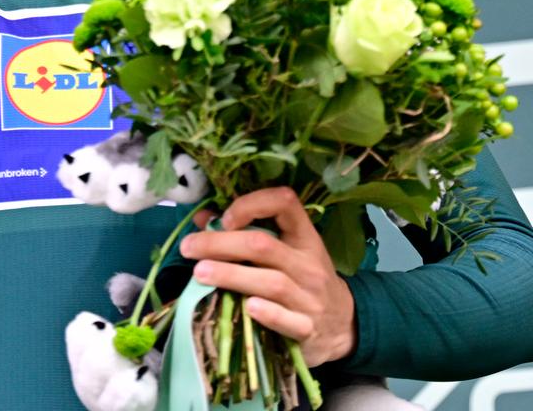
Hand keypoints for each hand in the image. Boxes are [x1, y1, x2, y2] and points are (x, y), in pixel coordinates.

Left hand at [179, 187, 357, 365]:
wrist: (343, 324)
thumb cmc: (303, 280)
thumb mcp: (287, 252)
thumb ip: (246, 233)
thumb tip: (202, 219)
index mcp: (304, 237)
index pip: (285, 204)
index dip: (252, 205)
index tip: (224, 218)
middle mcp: (309, 264)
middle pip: (264, 246)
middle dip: (221, 244)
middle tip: (189, 248)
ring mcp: (310, 298)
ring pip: (271, 282)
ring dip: (232, 276)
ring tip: (199, 273)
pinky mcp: (307, 329)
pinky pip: (287, 321)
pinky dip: (267, 314)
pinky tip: (246, 307)